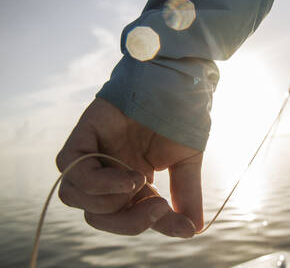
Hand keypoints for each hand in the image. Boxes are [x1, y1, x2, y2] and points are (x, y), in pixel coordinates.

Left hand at [56, 98, 202, 237]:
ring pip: (76, 198)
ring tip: (140, 183)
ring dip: (110, 202)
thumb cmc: (181, 117)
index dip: (154, 225)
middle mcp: (107, 171)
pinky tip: (131, 176)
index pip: (131, 215)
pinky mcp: (83, 136)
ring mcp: (94, 154)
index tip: (184, 228)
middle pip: (98, 215)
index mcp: (130, 180)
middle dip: (130, 222)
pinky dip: (99, 183)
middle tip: (161, 207)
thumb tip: (195, 228)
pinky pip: (71, 170)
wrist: (177, 83)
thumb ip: (186, 193)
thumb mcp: (186, 162)